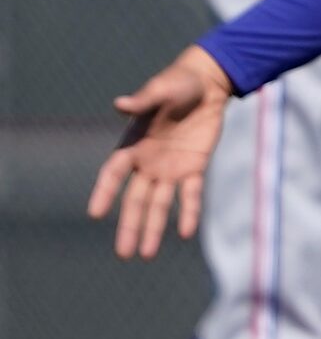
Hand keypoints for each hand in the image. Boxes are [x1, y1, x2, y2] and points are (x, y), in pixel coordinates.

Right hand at [87, 45, 232, 258]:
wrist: (208, 84)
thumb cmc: (178, 83)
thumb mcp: (162, 89)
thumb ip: (143, 101)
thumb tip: (120, 104)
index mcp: (133, 144)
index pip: (113, 172)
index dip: (104, 192)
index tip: (95, 213)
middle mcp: (148, 162)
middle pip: (135, 200)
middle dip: (129, 226)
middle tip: (123, 254)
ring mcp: (170, 168)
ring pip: (159, 204)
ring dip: (154, 228)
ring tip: (147, 255)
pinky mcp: (193, 168)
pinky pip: (190, 194)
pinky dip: (189, 212)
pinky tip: (187, 232)